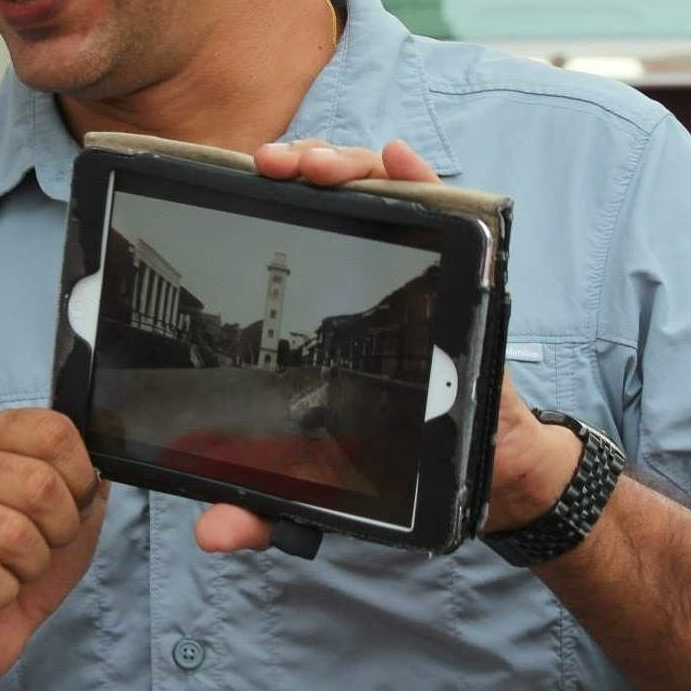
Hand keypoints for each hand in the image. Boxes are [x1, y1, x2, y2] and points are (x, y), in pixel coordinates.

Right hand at [0, 409, 107, 690]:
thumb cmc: (23, 558)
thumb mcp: (70, 509)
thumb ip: (87, 478)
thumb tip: (101, 466)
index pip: (53, 432)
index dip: (80, 475)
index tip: (74, 500)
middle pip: (40, 484)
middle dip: (61, 528)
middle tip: (45, 544)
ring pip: (15, 535)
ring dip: (33, 565)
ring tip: (16, 568)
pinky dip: (4, 593)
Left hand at [194, 137, 437, 553]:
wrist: (481, 467)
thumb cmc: (395, 457)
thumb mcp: (321, 479)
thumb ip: (266, 502)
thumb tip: (210, 531)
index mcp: (323, 303)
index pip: (286, 231)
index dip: (256, 201)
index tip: (226, 188)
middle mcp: (365, 270)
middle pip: (325, 196)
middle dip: (294, 165)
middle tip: (269, 167)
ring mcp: (413, 264)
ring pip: (374, 188)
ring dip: (343, 163)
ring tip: (316, 167)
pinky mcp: (460, 271)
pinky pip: (443, 208)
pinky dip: (419, 176)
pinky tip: (397, 159)